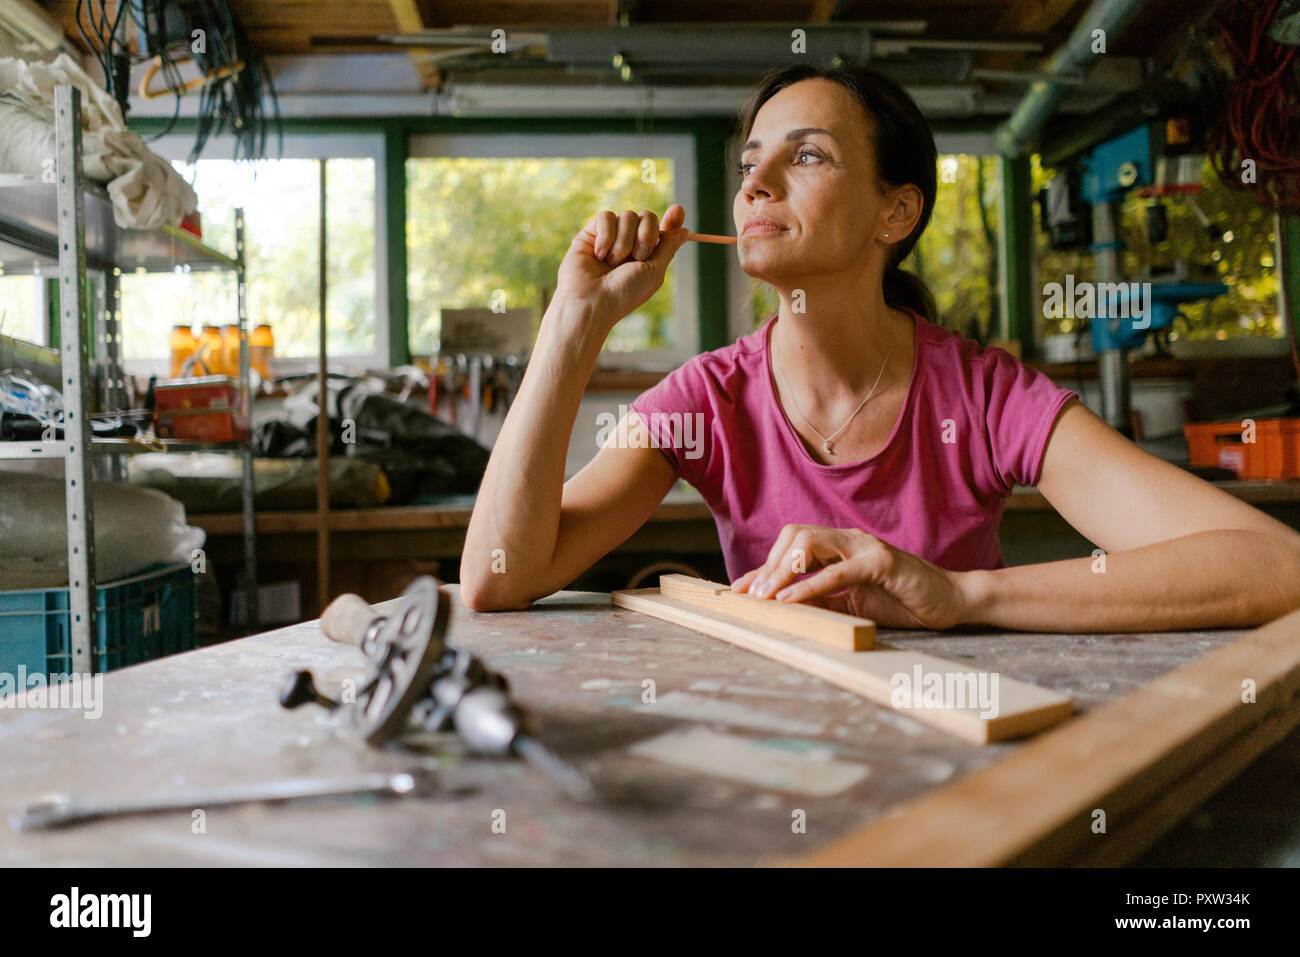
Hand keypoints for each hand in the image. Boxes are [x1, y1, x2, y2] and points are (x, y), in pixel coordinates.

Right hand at [554, 205, 689, 325]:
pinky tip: (599, 255)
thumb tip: (685, 231)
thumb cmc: (624, 293)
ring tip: (613, 263)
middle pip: (647, 217)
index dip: (671, 220)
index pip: (660, 230)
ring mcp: (610, 237)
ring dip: (624, 242)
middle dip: (647, 235)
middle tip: (639, 256)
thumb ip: (669, 247)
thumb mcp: (655, 271)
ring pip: (627, 215)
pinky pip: (606, 216)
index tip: (677, 210)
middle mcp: (629, 244)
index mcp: (646, 255)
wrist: (592, 302)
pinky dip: (607, 236)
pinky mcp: (591, 233)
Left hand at [731, 525, 971, 629]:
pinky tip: (791, 599)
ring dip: (781, 572)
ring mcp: (864, 547)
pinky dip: (811, 585)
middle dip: (768, 566)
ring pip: (810, 543)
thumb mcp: (850, 603)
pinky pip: (839, 571)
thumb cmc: (900, 600)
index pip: (790, 546)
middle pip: (794, 535)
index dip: (762, 567)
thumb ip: (819, 599)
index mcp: (838, 546)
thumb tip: (778, 606)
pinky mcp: (882, 562)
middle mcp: (847, 539)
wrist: (949, 601)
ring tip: (765, 598)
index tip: (738, 591)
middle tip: (750, 597)